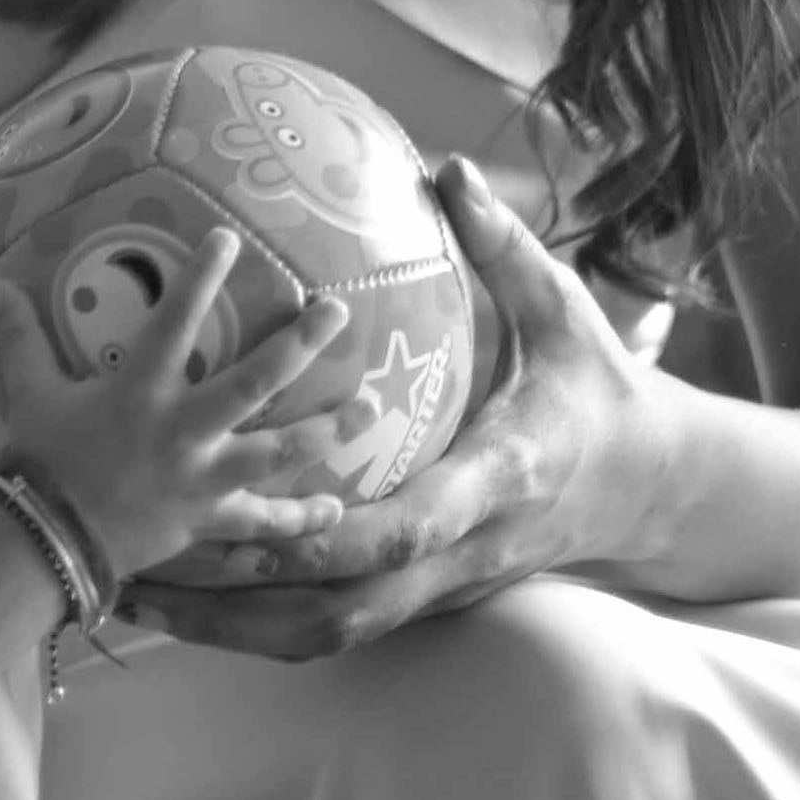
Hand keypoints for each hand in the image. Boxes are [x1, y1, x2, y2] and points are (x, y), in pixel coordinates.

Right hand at [0, 225, 352, 580]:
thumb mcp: (30, 393)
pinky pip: (264, 521)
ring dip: (327, 429)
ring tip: (371, 408)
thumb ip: (22, 338)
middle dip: (301, 344)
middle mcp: (183, 429)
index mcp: (140, 390)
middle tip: (337, 311)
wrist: (47, 542)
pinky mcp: (209, 519)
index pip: (175, 321)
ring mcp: (203, 477)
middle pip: (255, 381)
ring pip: (279, 451)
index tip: (230, 237)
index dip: (201, 277)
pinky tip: (337, 510)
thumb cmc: (41, 461)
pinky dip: (300, 518)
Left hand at [122, 155, 685, 662]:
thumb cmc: (599, 388)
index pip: (415, 523)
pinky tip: (200, 605)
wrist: (654, 488)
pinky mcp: (430, 597)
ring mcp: (445, 586)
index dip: (336, 532)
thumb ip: (502, 248)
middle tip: (152, 571)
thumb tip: (449, 167)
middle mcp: (465, 550)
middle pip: (350, 605)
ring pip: (335, 632)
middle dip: (250, 600)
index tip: (259, 522)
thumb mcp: (563, 312)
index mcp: (497, 480)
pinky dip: (268, 624)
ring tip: (146, 605)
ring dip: (242, 629)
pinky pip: (342, 624)